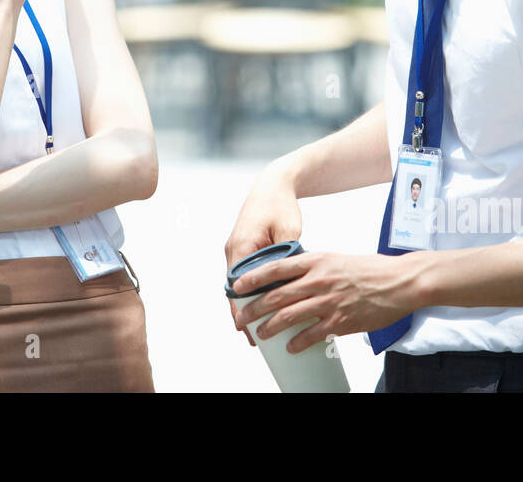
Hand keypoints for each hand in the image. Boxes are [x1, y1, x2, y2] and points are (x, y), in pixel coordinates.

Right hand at [224, 162, 302, 346]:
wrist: (273, 185)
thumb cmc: (280, 205)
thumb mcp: (288, 230)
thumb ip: (286, 256)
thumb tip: (288, 282)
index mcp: (242, 246)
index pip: (238, 286)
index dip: (242, 309)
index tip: (249, 329)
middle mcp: (234, 249)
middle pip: (234, 290)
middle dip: (242, 314)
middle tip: (253, 338)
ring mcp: (237, 250)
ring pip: (237, 286)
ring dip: (244, 306)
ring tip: (255, 330)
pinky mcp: (244, 250)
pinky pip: (244, 277)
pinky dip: (250, 293)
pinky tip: (259, 307)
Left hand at [230, 251, 428, 354]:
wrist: (399, 282)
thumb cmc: (369, 269)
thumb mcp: (335, 259)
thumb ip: (313, 268)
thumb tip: (290, 279)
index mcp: (316, 261)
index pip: (276, 268)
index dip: (253, 277)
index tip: (236, 285)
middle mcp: (319, 280)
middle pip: (276, 295)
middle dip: (254, 308)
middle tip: (241, 317)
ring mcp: (329, 301)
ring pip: (289, 316)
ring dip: (270, 327)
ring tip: (261, 333)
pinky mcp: (340, 321)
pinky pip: (311, 335)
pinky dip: (297, 342)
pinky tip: (290, 347)